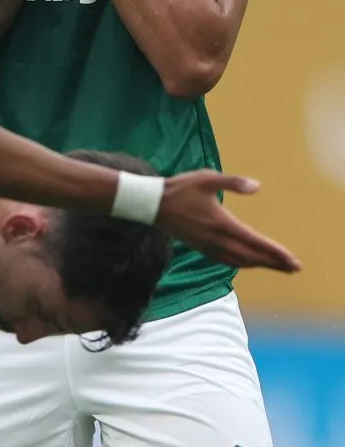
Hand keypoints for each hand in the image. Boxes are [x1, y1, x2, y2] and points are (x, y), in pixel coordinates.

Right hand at [157, 172, 301, 272]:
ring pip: (240, 261)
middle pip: (251, 256)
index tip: (292, 260)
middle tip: (294, 268)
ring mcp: (208, 246)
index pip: (255, 242)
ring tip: (277, 267)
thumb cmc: (180, 188)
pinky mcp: (201, 248)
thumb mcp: (207, 178)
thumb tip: (257, 186)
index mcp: (222, 223)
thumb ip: (233, 182)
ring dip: (260, 265)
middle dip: (274, 263)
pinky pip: (227, 261)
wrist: (153, 204)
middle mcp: (217, 239)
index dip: (275, 252)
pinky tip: (247, 262)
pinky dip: (242, 264)